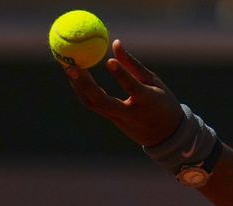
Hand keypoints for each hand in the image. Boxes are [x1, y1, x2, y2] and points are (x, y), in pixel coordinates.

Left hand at [65, 39, 184, 146]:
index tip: (108, 61)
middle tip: (71, 66)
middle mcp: (131, 113)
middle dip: (85, 85)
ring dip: (78, 86)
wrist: (164, 135)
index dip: (121, 75)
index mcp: (148, 102)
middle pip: (103, 102)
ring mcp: (119, 119)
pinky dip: (82, 90)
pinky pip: (93, 104)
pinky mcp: (111, 120)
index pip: (133, 89)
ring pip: (93, 104)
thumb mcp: (154, 83)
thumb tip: (115, 43)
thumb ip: (133, 65)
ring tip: (68, 65)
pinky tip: (75, 76)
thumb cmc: (163, 103)